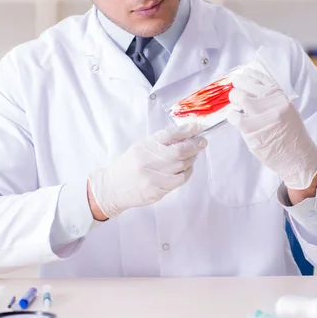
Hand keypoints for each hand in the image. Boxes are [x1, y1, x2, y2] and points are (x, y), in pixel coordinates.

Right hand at [87, 123, 207, 218]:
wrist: (114, 188)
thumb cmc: (129, 165)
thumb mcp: (141, 147)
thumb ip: (160, 142)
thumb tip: (184, 135)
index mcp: (145, 146)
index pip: (169, 135)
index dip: (186, 130)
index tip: (197, 127)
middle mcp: (149, 160)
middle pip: (179, 151)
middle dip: (195, 145)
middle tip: (202, 142)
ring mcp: (154, 177)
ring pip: (182, 165)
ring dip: (192, 158)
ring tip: (193, 154)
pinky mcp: (158, 190)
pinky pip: (179, 179)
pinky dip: (187, 172)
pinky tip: (186, 168)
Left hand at [227, 68, 316, 190]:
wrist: (298, 158)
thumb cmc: (291, 136)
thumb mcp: (287, 111)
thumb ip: (272, 100)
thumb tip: (251, 89)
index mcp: (281, 97)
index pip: (261, 78)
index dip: (249, 75)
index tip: (242, 74)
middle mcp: (272, 103)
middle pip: (246, 84)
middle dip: (237, 84)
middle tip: (235, 89)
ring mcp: (260, 115)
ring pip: (238, 97)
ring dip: (234, 99)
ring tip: (236, 105)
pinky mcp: (250, 128)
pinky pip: (233, 116)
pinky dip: (232, 116)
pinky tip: (236, 119)